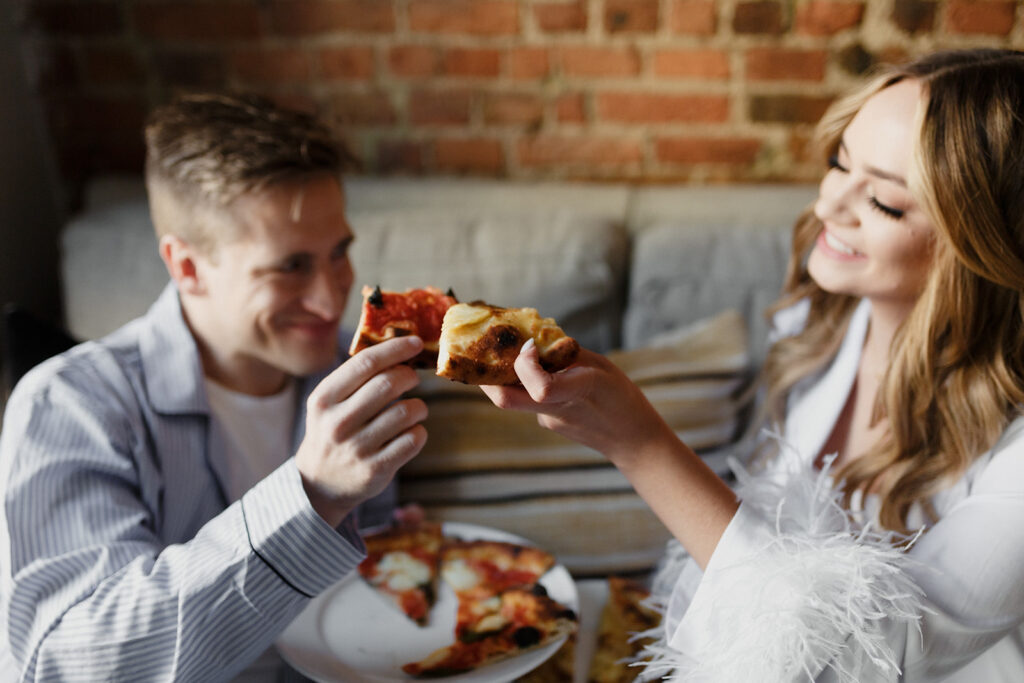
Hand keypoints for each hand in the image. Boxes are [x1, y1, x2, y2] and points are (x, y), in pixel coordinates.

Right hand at [296, 337, 428, 526]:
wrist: (319, 484)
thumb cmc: (333, 430)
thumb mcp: (329, 402)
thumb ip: (356, 377)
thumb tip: (399, 346)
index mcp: (324, 399)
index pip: (366, 363)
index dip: (396, 348)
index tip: (416, 343)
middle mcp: (337, 423)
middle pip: (388, 384)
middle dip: (409, 376)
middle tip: (413, 378)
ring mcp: (356, 448)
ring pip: (405, 412)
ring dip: (418, 406)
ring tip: (415, 409)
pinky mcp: (375, 470)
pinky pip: (412, 440)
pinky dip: (419, 431)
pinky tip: (412, 431)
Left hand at [479, 340, 673, 468]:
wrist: (632, 440)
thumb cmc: (622, 398)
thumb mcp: (600, 366)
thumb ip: (566, 354)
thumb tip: (532, 338)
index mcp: (579, 392)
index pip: (541, 388)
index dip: (526, 365)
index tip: (529, 345)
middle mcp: (557, 411)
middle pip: (505, 399)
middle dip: (485, 372)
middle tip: (478, 345)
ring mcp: (548, 420)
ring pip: (512, 397)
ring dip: (501, 372)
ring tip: (501, 347)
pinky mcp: (547, 422)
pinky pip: (527, 398)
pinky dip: (522, 380)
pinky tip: (532, 366)